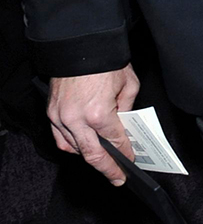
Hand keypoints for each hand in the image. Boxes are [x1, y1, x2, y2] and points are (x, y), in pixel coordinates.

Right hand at [47, 67, 139, 185]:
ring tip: (103, 163)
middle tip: (117, 178)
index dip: (125, 154)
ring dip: (89, 157)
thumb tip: (125, 126)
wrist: (80, 44)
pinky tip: (82, 147)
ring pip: (74, 149)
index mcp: (99, 113)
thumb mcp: (128, 85)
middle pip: (93, 155)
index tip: (130, 161)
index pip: (115, 142)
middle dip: (107, 169)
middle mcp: (77, 120)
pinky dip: (72, 146)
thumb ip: (126, 109)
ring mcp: (61, 117)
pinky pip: (61, 138)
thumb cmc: (106, 61)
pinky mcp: (52, 112)